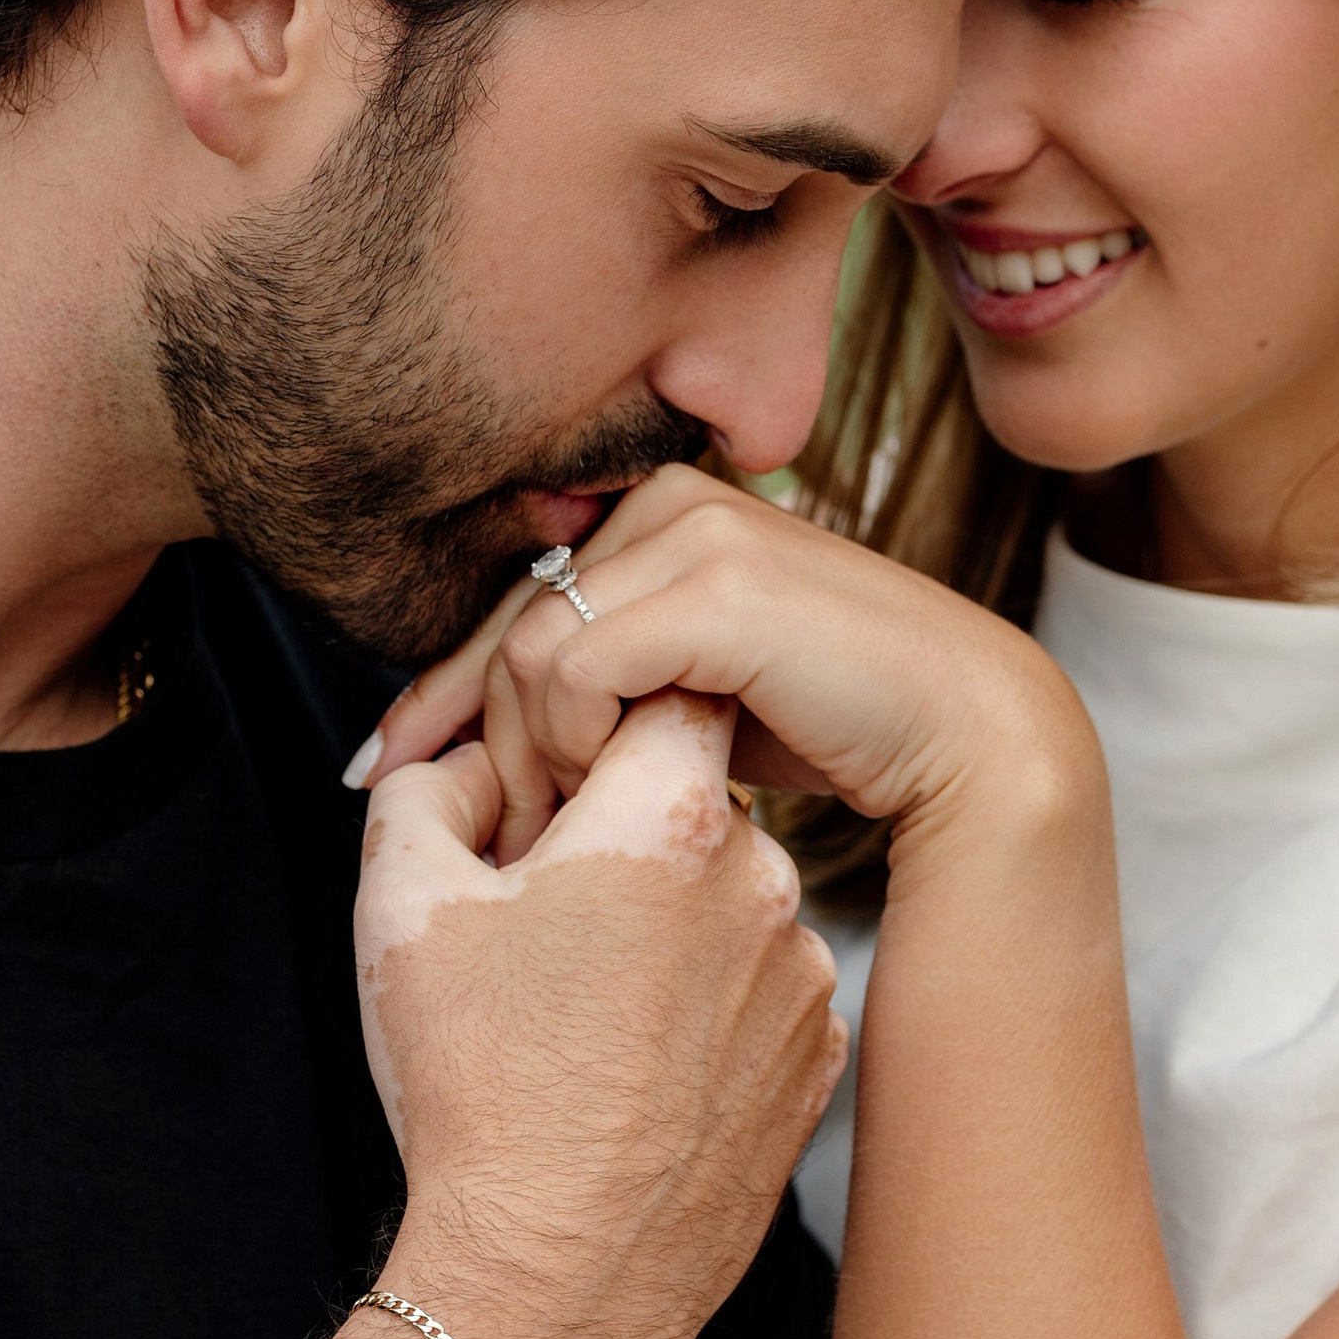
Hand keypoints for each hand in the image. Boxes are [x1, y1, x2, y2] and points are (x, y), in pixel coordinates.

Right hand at [358, 691, 845, 1338]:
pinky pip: (757, 988)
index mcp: (674, 821)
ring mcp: (805, 980)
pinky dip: (702, 1002)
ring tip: (579, 1009)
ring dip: (664, 922)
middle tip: (537, 913)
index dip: (594, 725)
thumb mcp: (400, 905)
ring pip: (728, 898)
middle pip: (694, 798)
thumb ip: (426, 789)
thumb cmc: (477, 1093)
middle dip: (618, 833)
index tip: (545, 790)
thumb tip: (469, 766)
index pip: (666, 690)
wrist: (554, 1280)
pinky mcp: (818, 1063)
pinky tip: (628, 1064)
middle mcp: (766, 886)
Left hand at [360, 465, 1093, 861]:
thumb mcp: (689, 699)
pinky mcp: (717, 584)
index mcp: (660, 514)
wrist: (962, 733)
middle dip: (482, 741)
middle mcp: (671, 500)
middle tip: (505, 837)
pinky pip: (578, 666)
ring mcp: (698, 531)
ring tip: (574, 827)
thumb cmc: (835, 726)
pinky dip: (575, 740)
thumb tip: (484, 731)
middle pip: (509, 627)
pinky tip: (611, 791)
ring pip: (533, 650)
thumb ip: (609, 683)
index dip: (440, 690)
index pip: (516, 602)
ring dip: (537, 755)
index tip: (376, 768)